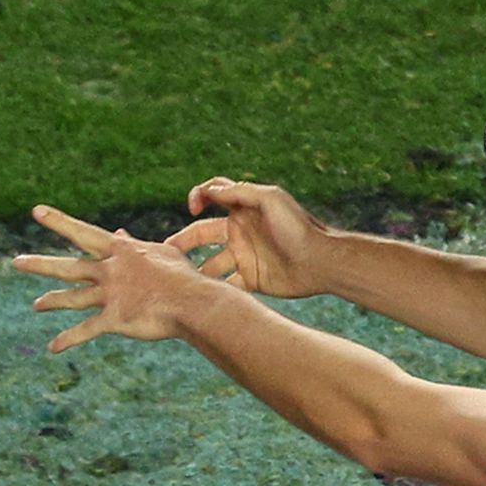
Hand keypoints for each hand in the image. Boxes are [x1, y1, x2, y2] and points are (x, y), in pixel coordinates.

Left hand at [12, 203, 221, 353]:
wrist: (192, 301)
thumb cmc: (182, 275)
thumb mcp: (160, 252)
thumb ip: (134, 244)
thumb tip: (118, 232)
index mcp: (120, 251)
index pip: (83, 233)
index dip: (59, 222)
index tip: (36, 212)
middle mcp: (109, 270)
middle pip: (69, 266)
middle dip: (40, 264)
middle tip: (15, 262)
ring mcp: (110, 295)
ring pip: (72, 297)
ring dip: (51, 300)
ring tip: (36, 304)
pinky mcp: (114, 319)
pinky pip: (85, 330)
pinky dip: (67, 339)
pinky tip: (52, 347)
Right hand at [170, 178, 331, 299]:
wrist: (320, 262)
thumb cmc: (298, 227)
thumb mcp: (270, 200)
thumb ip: (240, 192)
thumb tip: (210, 189)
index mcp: (243, 210)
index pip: (212, 197)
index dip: (197, 197)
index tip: (193, 208)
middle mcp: (239, 232)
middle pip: (201, 234)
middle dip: (181, 242)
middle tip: (165, 255)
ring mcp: (243, 257)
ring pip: (208, 264)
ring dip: (194, 272)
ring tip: (181, 281)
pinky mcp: (250, 280)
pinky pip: (225, 285)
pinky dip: (213, 291)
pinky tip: (203, 296)